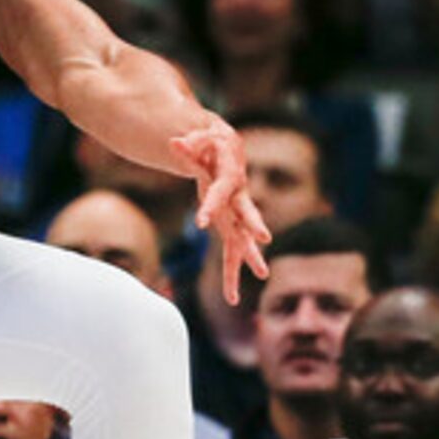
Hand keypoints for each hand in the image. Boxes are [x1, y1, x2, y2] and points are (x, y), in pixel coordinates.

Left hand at [169, 118, 270, 302]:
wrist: (227, 152)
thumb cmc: (212, 144)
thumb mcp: (200, 139)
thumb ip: (189, 144)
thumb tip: (174, 142)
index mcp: (230, 178)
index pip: (219, 194)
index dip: (210, 207)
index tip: (201, 223)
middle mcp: (238, 199)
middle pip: (246, 215)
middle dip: (254, 226)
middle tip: (263, 239)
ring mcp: (237, 214)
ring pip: (243, 241)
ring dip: (250, 260)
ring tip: (259, 277)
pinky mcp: (231, 225)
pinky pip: (233, 252)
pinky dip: (232, 273)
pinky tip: (232, 298)